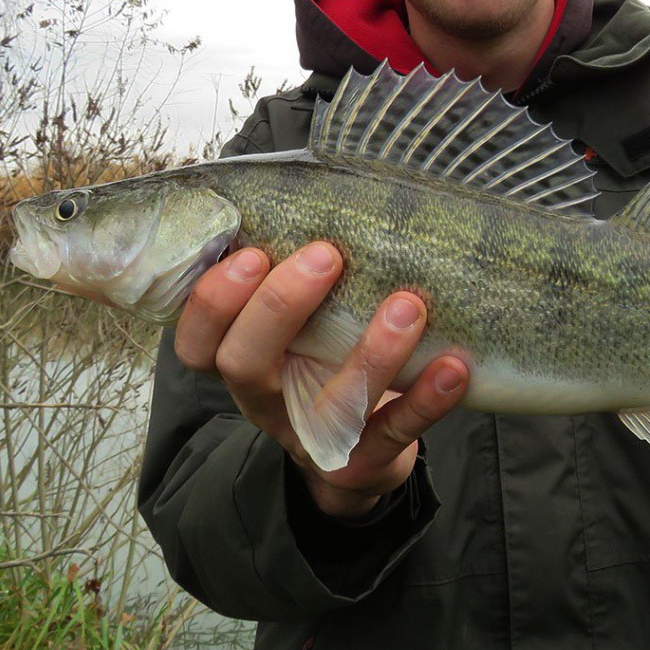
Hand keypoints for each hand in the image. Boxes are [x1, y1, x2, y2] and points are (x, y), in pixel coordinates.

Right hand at [173, 242, 468, 518]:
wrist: (362, 456)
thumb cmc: (329, 358)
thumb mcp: (303, 323)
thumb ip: (296, 272)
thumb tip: (317, 186)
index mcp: (241, 360)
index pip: (196, 339)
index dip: (212, 300)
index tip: (253, 252)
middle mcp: (265, 400)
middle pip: (243, 364)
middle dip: (279, 306)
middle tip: (326, 255)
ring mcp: (311, 438)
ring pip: (328, 402)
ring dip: (370, 352)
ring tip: (408, 305)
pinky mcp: (363, 463)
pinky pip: (394, 434)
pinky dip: (426, 401)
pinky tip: (453, 367)